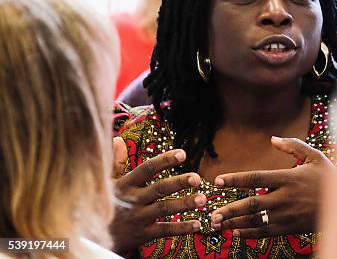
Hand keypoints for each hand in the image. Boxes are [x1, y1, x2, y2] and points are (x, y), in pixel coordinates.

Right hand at [111, 137, 205, 253]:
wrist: (90, 239)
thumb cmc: (102, 205)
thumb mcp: (105, 183)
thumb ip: (115, 162)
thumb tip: (117, 140)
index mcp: (126, 184)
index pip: (147, 169)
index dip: (164, 160)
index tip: (182, 153)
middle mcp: (133, 200)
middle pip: (159, 188)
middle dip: (179, 182)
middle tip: (197, 178)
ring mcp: (138, 218)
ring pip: (164, 209)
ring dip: (185, 204)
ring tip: (203, 199)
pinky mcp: (142, 235)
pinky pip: (164, 230)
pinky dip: (182, 228)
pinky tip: (197, 224)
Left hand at [210, 136, 334, 237]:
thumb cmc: (329, 177)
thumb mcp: (315, 156)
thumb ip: (293, 146)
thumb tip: (272, 139)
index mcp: (289, 178)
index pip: (256, 178)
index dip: (236, 179)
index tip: (219, 180)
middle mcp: (286, 198)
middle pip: (251, 204)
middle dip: (229, 209)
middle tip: (212, 213)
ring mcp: (287, 215)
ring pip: (256, 221)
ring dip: (235, 223)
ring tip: (218, 224)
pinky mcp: (290, 228)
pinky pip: (266, 232)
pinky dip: (249, 233)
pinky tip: (236, 233)